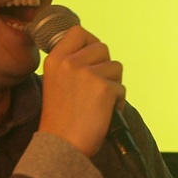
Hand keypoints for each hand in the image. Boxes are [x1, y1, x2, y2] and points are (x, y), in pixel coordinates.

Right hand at [37, 24, 125, 157]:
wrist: (62, 145)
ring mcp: (87, 73)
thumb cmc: (62, 119)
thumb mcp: (56, 82)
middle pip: (102, 48)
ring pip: (116, 67)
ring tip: (98, 103)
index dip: (89, 43)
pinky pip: (122, 87)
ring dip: (113, 84)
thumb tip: (97, 50)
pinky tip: (104, 114)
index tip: (90, 59)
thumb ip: (71, 64)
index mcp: (55, 59)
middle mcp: (70, 62)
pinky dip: (118, 102)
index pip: (78, 32)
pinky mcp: (104, 88)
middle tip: (94, 89)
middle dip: (105, 67)